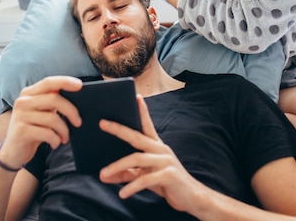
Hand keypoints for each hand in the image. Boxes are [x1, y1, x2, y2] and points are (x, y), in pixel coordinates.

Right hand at [0, 76, 82, 169]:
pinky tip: (55, 143)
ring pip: (52, 118)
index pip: (48, 82)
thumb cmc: (32, 129)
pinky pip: (47, 133)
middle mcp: (22, 102)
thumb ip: (51, 102)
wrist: (13, 152)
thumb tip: (75, 95)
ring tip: (65, 137)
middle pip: (54, 99)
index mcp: (28, 94)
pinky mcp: (21, 131)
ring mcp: (20, 116)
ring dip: (64, 130)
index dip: (65, 82)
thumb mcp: (40, 112)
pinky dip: (56, 140)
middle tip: (78, 122)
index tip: (80, 85)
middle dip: (71, 111)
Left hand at [98, 95, 200, 212]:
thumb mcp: (145, 177)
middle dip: (119, 129)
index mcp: (157, 146)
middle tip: (102, 123)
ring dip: (118, 166)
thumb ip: (126, 174)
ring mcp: (166, 161)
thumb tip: (103, 176)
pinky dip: (132, 186)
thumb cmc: (167, 183)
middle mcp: (161, 150)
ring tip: (103, 174)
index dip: (142, 111)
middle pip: (136, 137)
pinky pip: (146, 179)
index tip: (136, 96)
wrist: (193, 197)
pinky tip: (122, 193)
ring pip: (137, 159)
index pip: (147, 124)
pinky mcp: (168, 175)